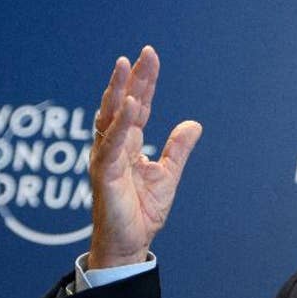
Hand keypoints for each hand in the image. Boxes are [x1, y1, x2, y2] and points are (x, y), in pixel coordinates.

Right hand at [88, 46, 202, 268]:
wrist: (130, 244)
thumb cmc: (142, 211)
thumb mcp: (168, 174)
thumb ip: (178, 148)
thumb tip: (193, 123)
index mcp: (128, 144)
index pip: (137, 105)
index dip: (144, 81)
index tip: (150, 56)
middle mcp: (114, 146)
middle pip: (121, 104)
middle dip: (131, 78)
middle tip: (142, 54)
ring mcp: (106, 158)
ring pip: (109, 118)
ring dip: (117, 92)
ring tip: (126, 67)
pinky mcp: (103, 174)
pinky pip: (110, 145)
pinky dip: (119, 124)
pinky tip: (129, 105)